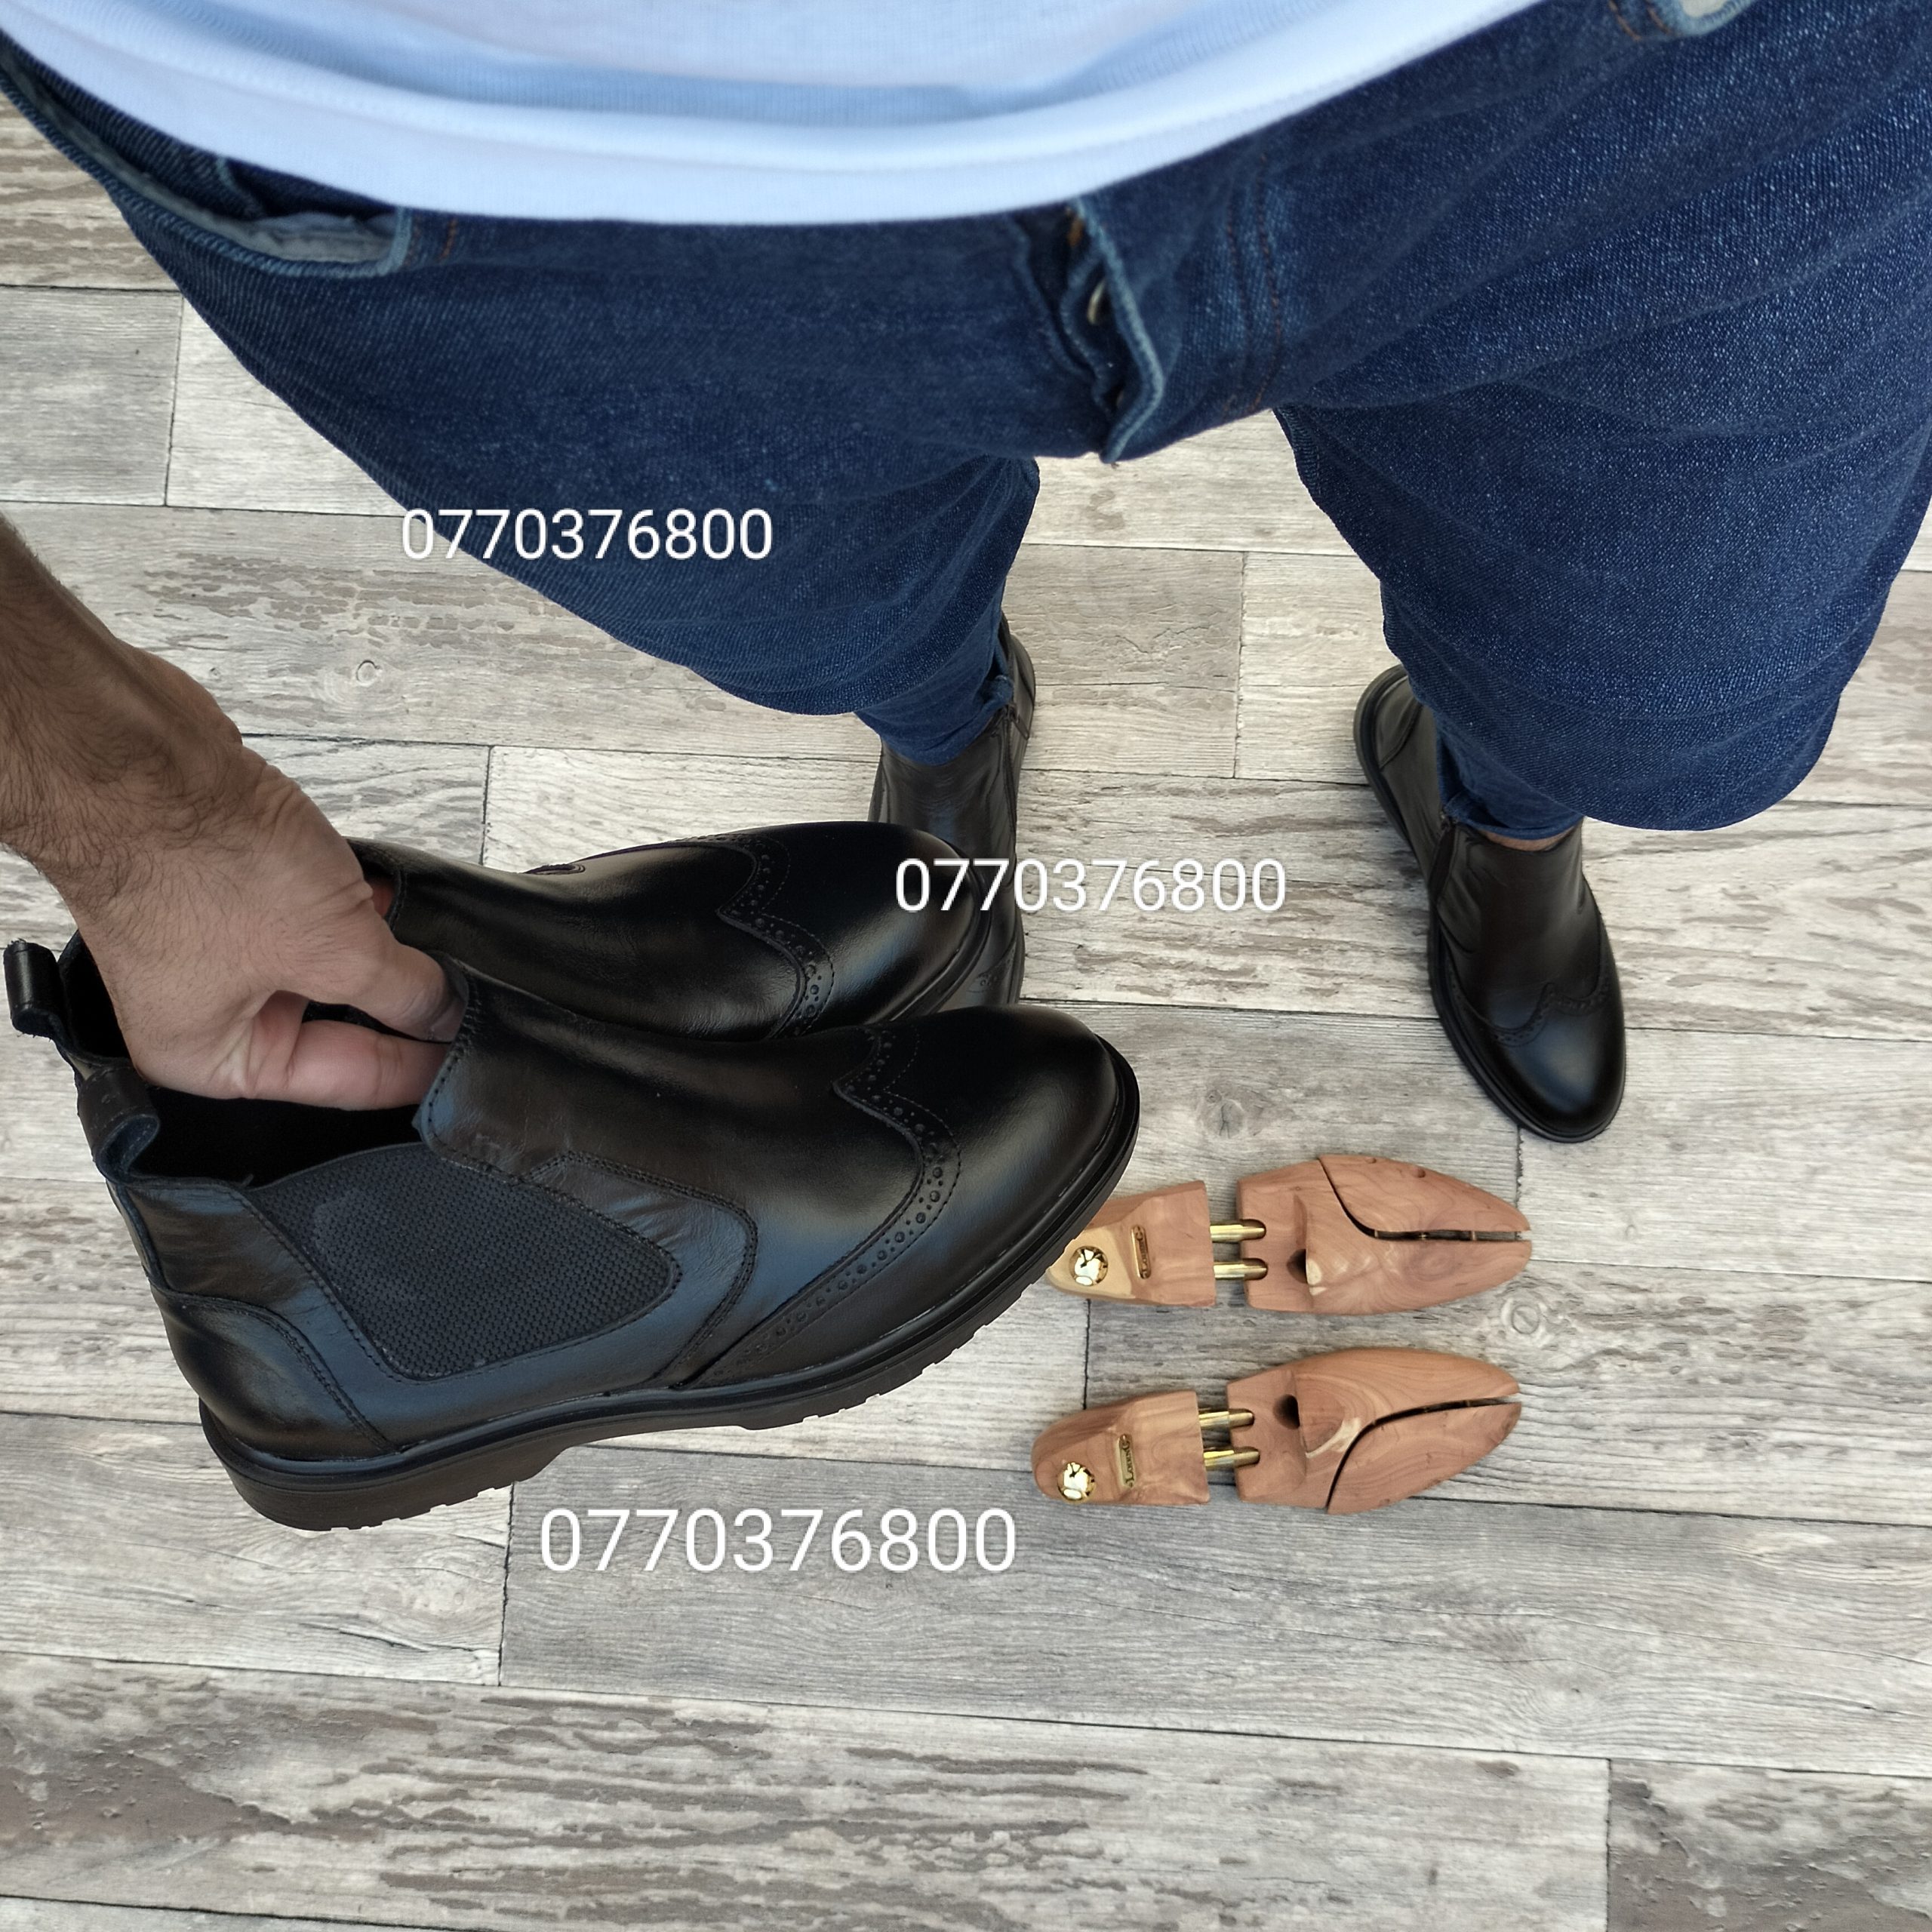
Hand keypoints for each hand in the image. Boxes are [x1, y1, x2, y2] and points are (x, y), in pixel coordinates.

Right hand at [69, 676, 462, 1109]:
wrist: (137, 755)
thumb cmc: (201, 866)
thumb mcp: (334, 950)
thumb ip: (401, 991)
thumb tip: (445, 1015)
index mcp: (209, 1056)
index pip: (340, 1081)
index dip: (415, 1069)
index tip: (477, 1060)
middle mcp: (203, 1008)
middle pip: (330, 1023)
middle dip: (397, 1005)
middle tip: (476, 998)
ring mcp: (212, 942)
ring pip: (322, 962)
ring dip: (379, 950)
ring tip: (453, 951)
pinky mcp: (226, 885)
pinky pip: (307, 911)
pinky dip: (351, 906)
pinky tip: (400, 897)